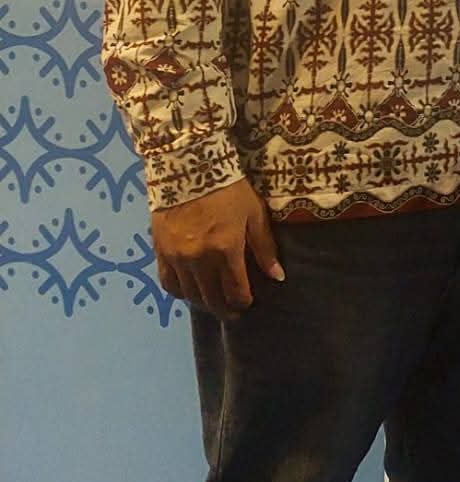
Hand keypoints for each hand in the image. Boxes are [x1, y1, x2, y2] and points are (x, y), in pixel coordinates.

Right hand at [150, 176, 282, 318]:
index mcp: (226, 250)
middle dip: (225, 308)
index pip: (235, 290)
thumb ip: (264, 247)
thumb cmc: (229, 189)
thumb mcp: (254, 213)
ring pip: (190, 294)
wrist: (189, 169)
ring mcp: (177, 258)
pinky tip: (190, 292)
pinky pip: (168, 283)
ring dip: (204, 303)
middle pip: (212, 297)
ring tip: (214, 304)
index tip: (248, 304)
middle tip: (233, 312)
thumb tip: (277, 276)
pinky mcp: (160, 252)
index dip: (243, 301)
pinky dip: (180, 292)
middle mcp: (200, 260)